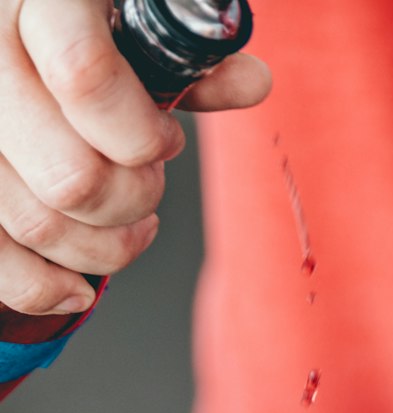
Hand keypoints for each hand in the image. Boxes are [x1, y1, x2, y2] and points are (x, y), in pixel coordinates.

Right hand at [0, 0, 269, 315]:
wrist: (11, 24)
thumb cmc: (79, 30)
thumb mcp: (133, 26)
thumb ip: (190, 64)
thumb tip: (253, 83)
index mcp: (37, 4)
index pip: (87, 79)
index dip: (142, 133)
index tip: (166, 142)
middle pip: (72, 176)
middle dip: (134, 197)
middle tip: (149, 181)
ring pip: (39, 224)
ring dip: (107, 246)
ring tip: (132, 223)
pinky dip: (42, 289)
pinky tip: (79, 290)